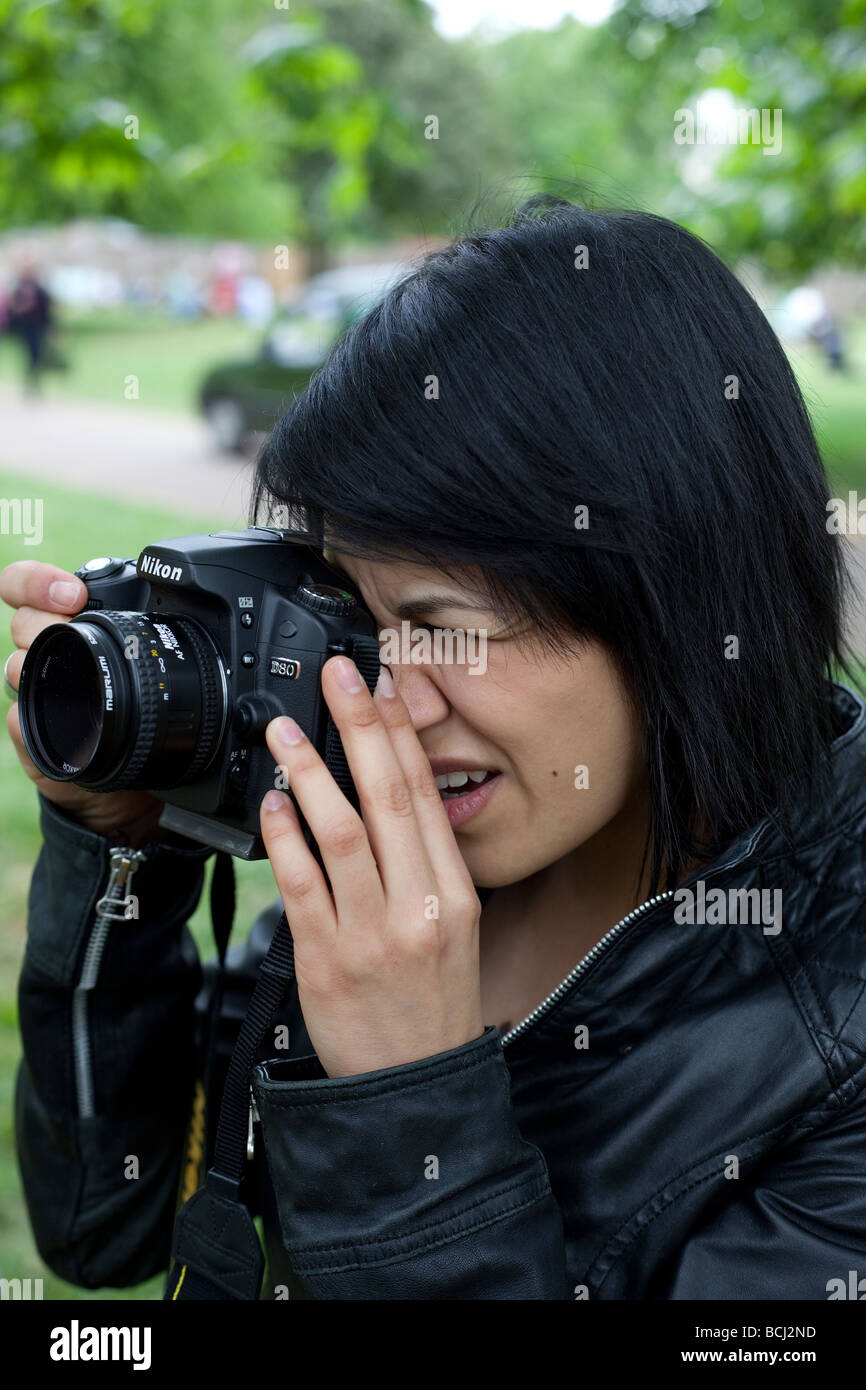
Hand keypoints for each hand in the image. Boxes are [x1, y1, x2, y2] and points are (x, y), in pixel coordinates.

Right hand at [1, 560, 164, 844]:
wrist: (126, 783)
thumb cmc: (135, 714)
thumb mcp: (146, 668)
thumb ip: (150, 635)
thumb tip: (172, 610)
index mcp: (70, 627)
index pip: (29, 588)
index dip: (37, 581)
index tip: (71, 592)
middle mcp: (47, 654)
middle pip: (22, 620)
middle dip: (45, 618)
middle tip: (72, 622)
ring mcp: (36, 693)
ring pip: (16, 664)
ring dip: (39, 664)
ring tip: (72, 676)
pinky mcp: (31, 732)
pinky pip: (19, 718)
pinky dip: (36, 716)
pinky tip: (58, 717)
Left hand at [259, 655, 483, 1078]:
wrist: (416, 1088)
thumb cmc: (432, 1002)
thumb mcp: (454, 928)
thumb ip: (423, 866)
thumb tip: (381, 798)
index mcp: (455, 891)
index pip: (424, 793)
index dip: (400, 732)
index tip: (382, 684)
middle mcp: (419, 904)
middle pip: (387, 796)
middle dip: (360, 725)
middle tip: (335, 675)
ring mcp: (371, 932)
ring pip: (340, 831)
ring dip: (309, 771)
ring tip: (283, 730)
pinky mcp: (325, 959)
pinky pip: (301, 885)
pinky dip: (284, 838)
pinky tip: (271, 804)